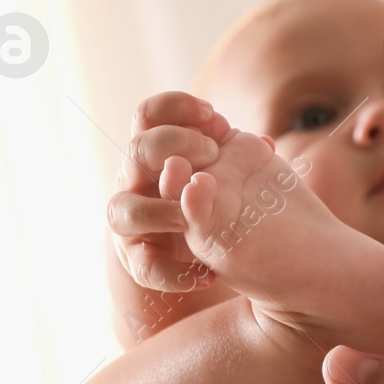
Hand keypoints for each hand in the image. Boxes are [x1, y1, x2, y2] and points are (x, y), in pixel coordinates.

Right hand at [107, 91, 231, 293]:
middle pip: (136, 151)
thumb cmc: (214, 197)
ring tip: (190, 217)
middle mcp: (134, 180)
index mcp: (155, 151)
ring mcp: (131, 219)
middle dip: (174, 146)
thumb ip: (238, 156)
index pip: (147, 115)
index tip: (213, 115)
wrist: (202, 251)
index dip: (175, 107)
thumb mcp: (227, 172)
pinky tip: (207, 275)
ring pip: (120, 210)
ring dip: (160, 210)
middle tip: (212, 153)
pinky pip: (143, 266)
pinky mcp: (136, 257)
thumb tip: (263, 143)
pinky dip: (173, 273)